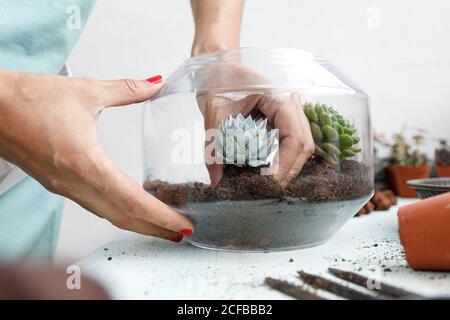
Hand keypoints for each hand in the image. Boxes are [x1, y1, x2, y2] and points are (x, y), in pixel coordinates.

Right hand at [0, 69, 192, 241]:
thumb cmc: (28, 99)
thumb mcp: (86, 91)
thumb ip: (127, 89)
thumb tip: (155, 82)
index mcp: (85, 164)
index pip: (133, 201)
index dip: (161, 216)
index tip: (183, 225)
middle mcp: (75, 184)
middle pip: (124, 217)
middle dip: (155, 228)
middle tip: (182, 233)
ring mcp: (65, 189)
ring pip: (109, 215)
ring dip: (138, 224)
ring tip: (162, 225)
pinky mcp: (58, 185)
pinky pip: (94, 206)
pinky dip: (119, 212)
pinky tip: (131, 207)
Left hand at [196, 64, 314, 187]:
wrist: (216, 64)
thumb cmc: (216, 80)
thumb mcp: (213, 115)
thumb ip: (214, 148)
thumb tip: (216, 182)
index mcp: (278, 97)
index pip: (294, 137)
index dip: (285, 164)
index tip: (268, 182)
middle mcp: (290, 103)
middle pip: (304, 144)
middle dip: (289, 169)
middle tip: (269, 189)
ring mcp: (289, 109)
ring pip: (301, 144)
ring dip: (288, 165)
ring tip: (269, 182)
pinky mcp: (282, 116)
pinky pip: (291, 140)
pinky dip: (283, 157)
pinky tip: (269, 169)